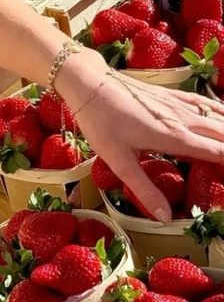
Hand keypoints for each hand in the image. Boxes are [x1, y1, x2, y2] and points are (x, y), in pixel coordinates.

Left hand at [56, 48, 223, 222]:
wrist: (90, 84)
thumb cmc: (102, 123)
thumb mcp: (120, 162)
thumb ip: (145, 189)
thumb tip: (165, 216)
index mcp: (176, 137)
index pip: (219, 152)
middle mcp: (184, 119)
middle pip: (223, 133)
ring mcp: (179, 103)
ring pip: (217, 116)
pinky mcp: (171, 94)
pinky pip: (204, 103)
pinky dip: (219, 111)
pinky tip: (222, 114)